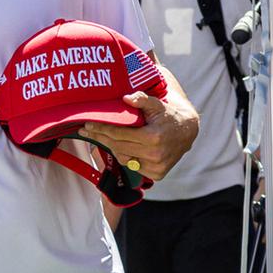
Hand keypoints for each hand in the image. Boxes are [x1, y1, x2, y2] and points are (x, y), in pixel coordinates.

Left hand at [76, 88, 197, 180]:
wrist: (187, 132)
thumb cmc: (168, 115)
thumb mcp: (157, 104)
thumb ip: (142, 99)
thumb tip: (126, 98)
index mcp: (153, 138)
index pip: (119, 134)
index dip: (102, 129)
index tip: (88, 124)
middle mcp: (154, 154)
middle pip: (118, 146)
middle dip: (100, 138)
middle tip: (85, 131)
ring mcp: (156, 166)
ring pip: (123, 158)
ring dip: (111, 147)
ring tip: (100, 137)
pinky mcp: (157, 173)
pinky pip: (133, 166)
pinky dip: (125, 156)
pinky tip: (118, 147)